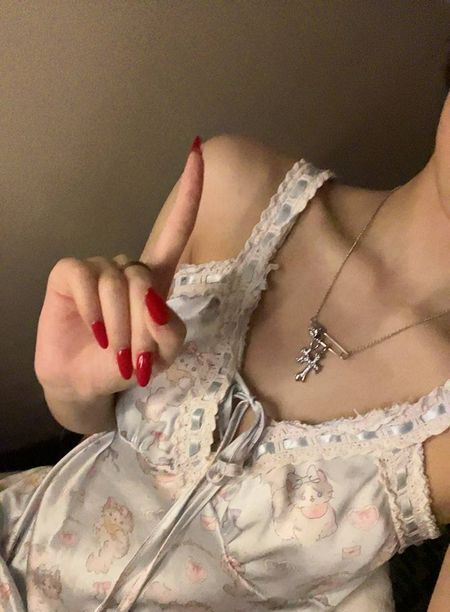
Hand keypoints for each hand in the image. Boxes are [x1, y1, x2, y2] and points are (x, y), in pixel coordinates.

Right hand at [34, 137, 203, 401]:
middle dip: (141, 323)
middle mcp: (127, 268)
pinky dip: (91, 308)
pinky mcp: (68, 275)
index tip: (197, 149)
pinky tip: (92, 329)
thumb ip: (170, 333)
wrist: (87, 384)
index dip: (188, 194)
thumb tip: (154, 302)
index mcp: (156, 280)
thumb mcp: (161, 357)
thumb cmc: (126, 364)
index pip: (175, 231)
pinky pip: (84, 277)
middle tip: (133, 355)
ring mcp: (96, 269)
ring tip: (111, 348)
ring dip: (118, 323)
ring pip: (115, 282)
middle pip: (142, 277)